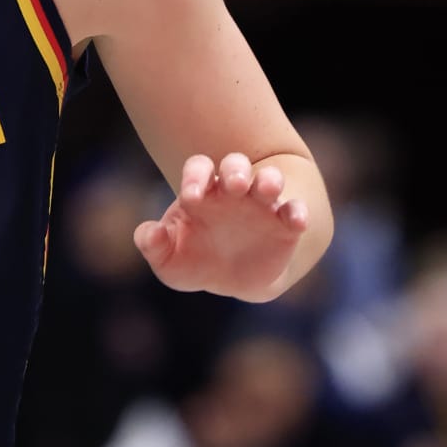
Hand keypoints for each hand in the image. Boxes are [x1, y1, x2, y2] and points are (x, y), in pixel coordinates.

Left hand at [134, 153, 309, 300]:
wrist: (229, 281)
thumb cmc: (193, 261)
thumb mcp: (168, 260)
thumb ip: (152, 245)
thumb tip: (149, 232)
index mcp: (202, 192)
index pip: (199, 169)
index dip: (195, 176)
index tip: (190, 197)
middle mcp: (234, 192)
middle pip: (236, 165)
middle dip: (235, 169)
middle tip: (234, 183)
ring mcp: (262, 206)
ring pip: (270, 180)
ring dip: (270, 180)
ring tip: (268, 189)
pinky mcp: (286, 226)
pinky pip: (295, 212)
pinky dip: (297, 212)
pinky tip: (297, 221)